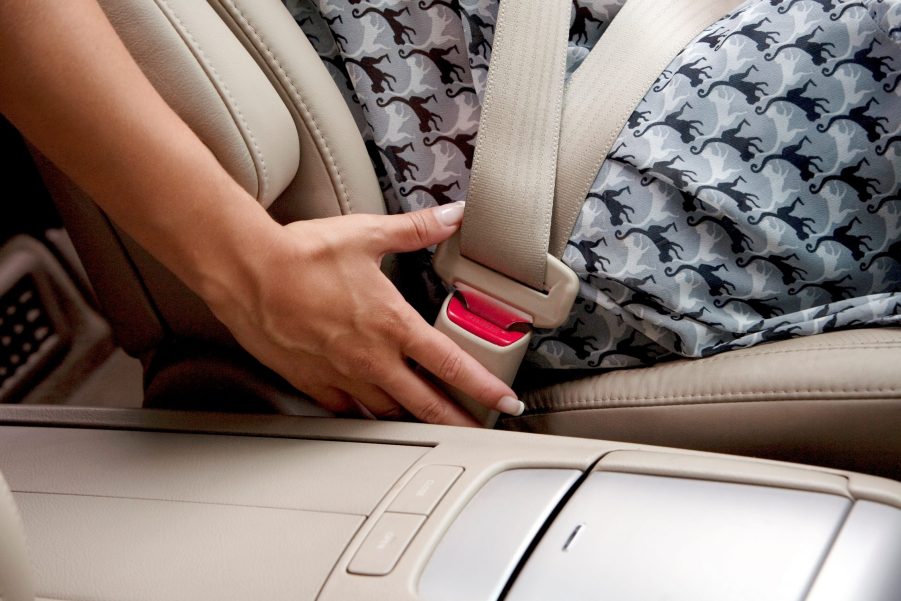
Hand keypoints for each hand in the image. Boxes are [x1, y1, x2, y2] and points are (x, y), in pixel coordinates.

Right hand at [206, 202, 522, 426]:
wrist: (246, 272)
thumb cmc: (302, 254)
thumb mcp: (367, 234)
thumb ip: (416, 229)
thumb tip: (453, 215)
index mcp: (392, 324)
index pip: (453, 365)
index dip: (485, 387)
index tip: (507, 403)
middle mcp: (371, 358)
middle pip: (427, 404)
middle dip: (458, 421)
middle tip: (479, 433)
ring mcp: (340, 376)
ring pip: (388, 413)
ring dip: (414, 421)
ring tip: (431, 427)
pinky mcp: (311, 382)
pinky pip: (345, 410)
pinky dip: (364, 415)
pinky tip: (369, 414)